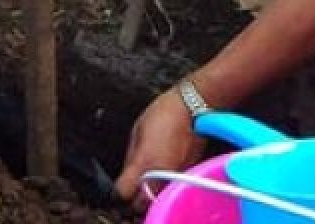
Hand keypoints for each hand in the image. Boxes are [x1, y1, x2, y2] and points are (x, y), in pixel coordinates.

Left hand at [114, 89, 205, 207]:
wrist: (196, 108)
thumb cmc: (166, 113)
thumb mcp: (138, 129)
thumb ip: (131, 156)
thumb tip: (127, 172)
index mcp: (144, 163)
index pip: (123, 193)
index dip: (118, 191)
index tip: (119, 186)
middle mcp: (161, 175)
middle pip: (141, 205)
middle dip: (135, 198)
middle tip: (133, 186)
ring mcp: (176, 177)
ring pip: (158, 199)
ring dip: (151, 193)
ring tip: (149, 178)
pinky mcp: (188, 175)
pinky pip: (171, 188)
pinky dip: (165, 185)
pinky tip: (164, 171)